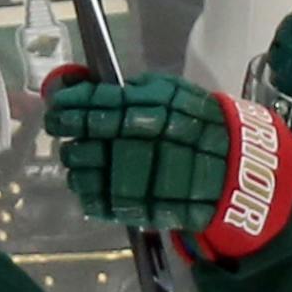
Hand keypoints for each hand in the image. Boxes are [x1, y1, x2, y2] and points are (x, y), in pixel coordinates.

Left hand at [45, 68, 291, 259]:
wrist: (234, 169)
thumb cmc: (199, 123)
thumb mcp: (169, 93)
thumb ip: (126, 89)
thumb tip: (77, 82)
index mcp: (144, 111)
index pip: (91, 106)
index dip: (67, 107)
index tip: (56, 107)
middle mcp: (134, 145)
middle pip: (80, 142)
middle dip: (68, 137)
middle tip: (67, 132)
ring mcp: (133, 180)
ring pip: (80, 174)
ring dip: (76, 165)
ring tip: (82, 158)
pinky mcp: (133, 209)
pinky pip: (94, 202)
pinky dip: (87, 192)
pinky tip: (91, 182)